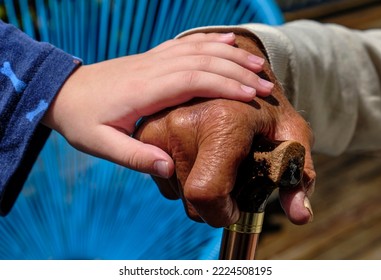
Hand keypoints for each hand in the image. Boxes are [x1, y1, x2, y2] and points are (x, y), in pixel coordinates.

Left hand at [41, 33, 273, 177]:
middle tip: (266, 85)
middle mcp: (152, 69)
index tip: (252, 96)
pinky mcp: (151, 58)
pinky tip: (227, 40)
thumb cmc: (81, 121)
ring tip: (257, 62)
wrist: (62, 93)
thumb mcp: (101, 146)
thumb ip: (136, 157)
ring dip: (229, 54)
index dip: (225, 85)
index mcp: (143, 91)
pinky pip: (185, 44)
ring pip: (197, 49)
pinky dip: (209, 41)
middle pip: (202, 62)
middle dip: (237, 71)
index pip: (192, 80)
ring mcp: (152, 59)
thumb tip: (170, 169)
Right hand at [135, 34, 315, 226]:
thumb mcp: (292, 136)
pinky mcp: (145, 132)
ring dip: (198, 186)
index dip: (222, 213)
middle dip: (215, 202)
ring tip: (216, 157)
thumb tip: (300, 216)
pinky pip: (162, 176)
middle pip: (192, 200)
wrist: (233, 73)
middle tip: (232, 175)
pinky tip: (198, 153)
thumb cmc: (266, 107)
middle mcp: (182, 123)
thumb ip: (298, 177)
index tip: (237, 207)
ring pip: (176, 191)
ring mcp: (158, 126)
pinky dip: (182, 175)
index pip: (206, 193)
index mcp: (220, 124)